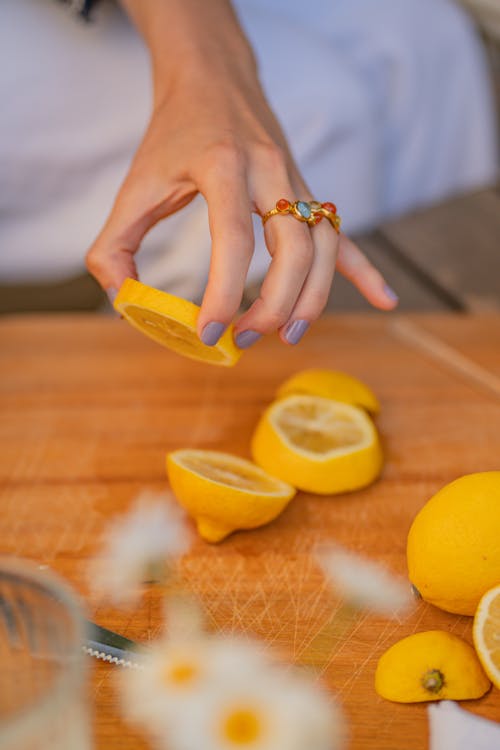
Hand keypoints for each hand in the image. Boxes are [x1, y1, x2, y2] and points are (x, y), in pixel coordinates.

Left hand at [86, 0, 397, 347]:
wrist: (214, 79)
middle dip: (274, 303)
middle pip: (294, 248)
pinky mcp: (309, 192)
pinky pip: (343, 235)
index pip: (234, 239)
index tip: (209, 332)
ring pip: (325, 246)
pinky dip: (365, 271)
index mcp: (224, 166)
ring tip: (287, 335)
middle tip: (246, 337)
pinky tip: (383, 300)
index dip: (223, 292)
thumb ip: (115, 245)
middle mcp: (270, 171)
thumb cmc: (174, 134)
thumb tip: (125, 300)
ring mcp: (297, 182)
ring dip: (313, 298)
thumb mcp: (135, 185)